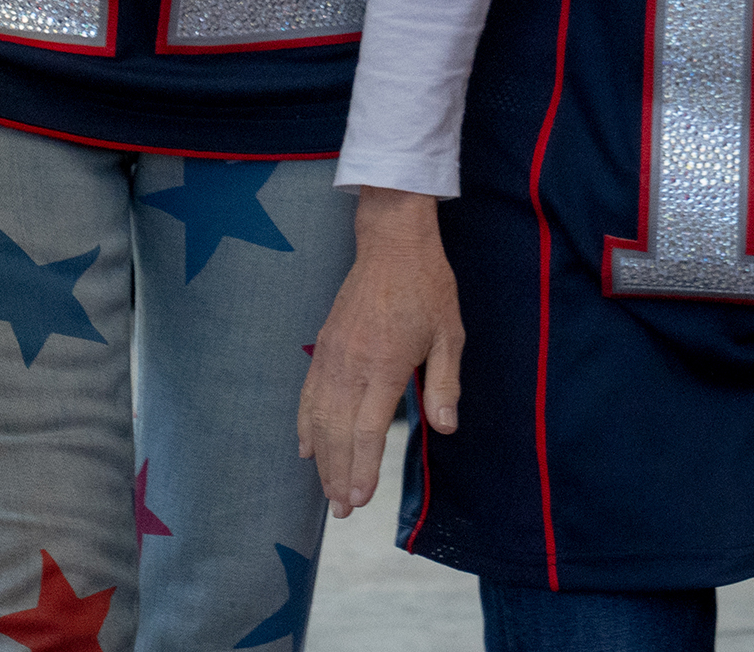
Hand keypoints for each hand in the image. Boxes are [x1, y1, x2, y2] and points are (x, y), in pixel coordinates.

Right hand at [297, 188, 461, 515]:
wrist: (391, 242)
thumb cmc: (427, 287)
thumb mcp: (449, 334)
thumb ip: (444, 384)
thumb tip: (445, 428)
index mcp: (384, 363)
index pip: (367, 430)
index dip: (362, 469)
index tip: (360, 500)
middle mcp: (351, 364)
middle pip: (337, 432)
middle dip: (338, 475)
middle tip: (342, 511)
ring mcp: (332, 354)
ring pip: (317, 417)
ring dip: (321, 458)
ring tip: (326, 490)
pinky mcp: (323, 345)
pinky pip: (307, 394)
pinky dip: (303, 424)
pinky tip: (305, 448)